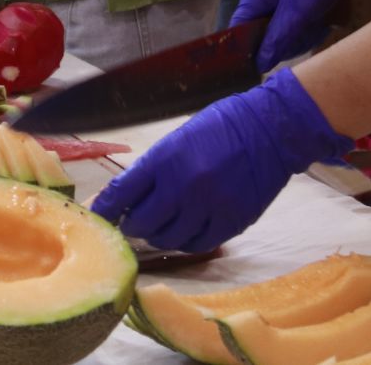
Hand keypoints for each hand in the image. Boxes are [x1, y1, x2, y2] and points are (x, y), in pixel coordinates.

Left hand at [92, 69, 349, 253]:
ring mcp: (209, 207)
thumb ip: (152, 170)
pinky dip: (185, 242)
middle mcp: (184, 186)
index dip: (106, 210)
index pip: (121, 194)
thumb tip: (124, 197)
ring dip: (157, 236)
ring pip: (168, 239)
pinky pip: (198, 244)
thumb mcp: (176, 139)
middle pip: (142, 223)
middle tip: (131, 221)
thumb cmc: (220, 126)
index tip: (99, 216)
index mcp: (165, 159)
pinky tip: (183, 232)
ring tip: (157, 228)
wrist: (270, 128)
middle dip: (131, 224)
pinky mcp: (232, 222)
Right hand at [232, 0, 370, 71]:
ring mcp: (273, 7)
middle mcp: (258, 4)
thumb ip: (277, 39)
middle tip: (306, 34)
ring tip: (317, 26)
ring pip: (278, 38)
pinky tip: (319, 24)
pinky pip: (290, 31)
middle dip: (285, 43)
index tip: (262, 65)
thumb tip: (259, 64)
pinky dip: (306, 31)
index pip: (238, 33)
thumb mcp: (297, 13)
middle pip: (260, 39)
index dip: (247, 51)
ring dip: (300, 38)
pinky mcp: (287, 10)